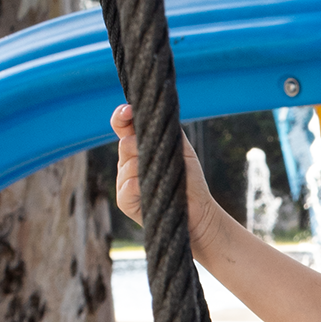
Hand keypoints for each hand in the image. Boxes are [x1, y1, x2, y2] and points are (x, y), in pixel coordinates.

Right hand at [110, 102, 221, 253]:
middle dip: (139, 144)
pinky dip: (137, 185)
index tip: (128, 110)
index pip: (122, 127)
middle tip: (159, 154)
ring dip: (145, 167)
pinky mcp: (126, 201)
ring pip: (126, 165)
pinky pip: (127, 187)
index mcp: (139, 148)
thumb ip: (169, 130)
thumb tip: (158, 110)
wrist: (199, 211)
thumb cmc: (190, 179)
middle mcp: (128, 163)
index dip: (121, 117)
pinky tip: (148, 187)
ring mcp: (124, 182)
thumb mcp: (182, 149)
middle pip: (124, 144)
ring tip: (163, 177)